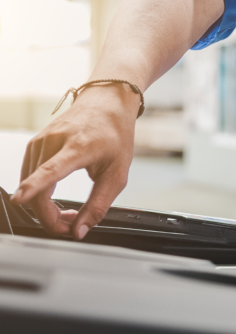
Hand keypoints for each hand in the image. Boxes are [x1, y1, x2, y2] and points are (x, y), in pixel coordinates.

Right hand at [10, 83, 139, 239]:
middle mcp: (54, 141)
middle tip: (72, 226)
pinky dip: (39, 194)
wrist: (107, 102)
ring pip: (30, 185)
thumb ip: (98, 206)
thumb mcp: (117, 175)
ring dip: (45, 208)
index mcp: (78, 147)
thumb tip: (79, 231)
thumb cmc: (115, 136)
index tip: (19, 198)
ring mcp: (40, 141)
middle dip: (50, 217)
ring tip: (71, 213)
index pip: (51, 170)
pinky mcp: (35, 144)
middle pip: (37, 188)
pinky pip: (29, 176)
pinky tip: (56, 199)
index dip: (34, 187)